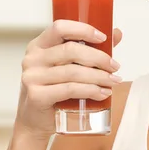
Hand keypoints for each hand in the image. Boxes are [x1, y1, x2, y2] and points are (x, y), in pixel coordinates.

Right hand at [15, 20, 122, 136]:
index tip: (102, 38)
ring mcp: (32, 77)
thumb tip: (116, 34)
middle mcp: (32, 59)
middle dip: (98, 58)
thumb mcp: (67, 66)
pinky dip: (90, 90)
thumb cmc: (53, 90)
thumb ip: (89, 49)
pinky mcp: (37, 96)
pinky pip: (69, 89)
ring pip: (72, 72)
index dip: (83, 30)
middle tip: (114, 67)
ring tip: (112, 82)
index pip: (59, 28)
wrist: (35, 121)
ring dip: (98, 76)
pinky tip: (102, 93)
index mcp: (38, 46)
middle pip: (70, 50)